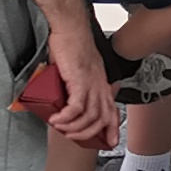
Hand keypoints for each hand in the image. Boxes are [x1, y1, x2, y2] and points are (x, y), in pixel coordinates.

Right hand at [45, 22, 116, 146]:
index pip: (112, 109)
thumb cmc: (71, 45)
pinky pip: (77, 107)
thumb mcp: (77, 70)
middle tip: (74, 138)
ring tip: (61, 128)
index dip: (113, 128)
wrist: (70, 28)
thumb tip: (60, 100)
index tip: (109, 142)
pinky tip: (57, 119)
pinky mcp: (80, 80)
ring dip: (75, 128)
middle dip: (90, 134)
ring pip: (90, 116)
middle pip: (103, 117)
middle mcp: (100, 84)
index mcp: (101, 82)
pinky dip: (67, 117)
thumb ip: (72, 86)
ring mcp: (91, 83)